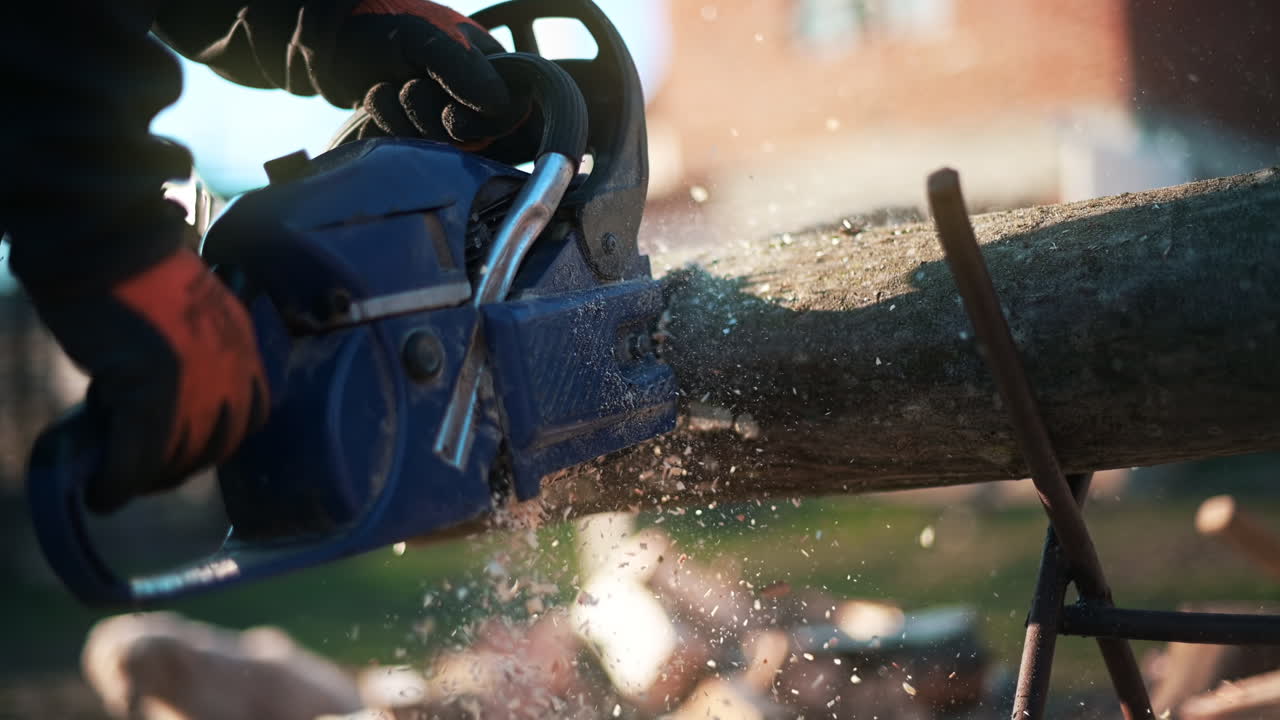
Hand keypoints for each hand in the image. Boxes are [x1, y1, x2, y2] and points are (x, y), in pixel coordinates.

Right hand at [35, 249, 266, 512]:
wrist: (103, 241)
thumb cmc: (132, 266)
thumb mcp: (186, 309)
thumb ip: (191, 348)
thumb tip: (165, 387)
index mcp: (242, 342)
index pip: (252, 413)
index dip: (220, 439)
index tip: (187, 446)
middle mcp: (231, 367)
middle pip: (218, 444)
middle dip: (182, 465)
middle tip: (145, 471)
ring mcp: (196, 383)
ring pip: (179, 457)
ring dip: (149, 478)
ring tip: (120, 479)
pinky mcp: (152, 394)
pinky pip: (139, 458)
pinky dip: (118, 483)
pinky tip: (100, 492)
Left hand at [333, 0, 526, 146]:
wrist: (328, 35)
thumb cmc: (383, 23)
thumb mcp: (426, 38)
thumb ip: (464, 70)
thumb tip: (502, 108)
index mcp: (488, 67)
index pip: (508, 115)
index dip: (479, 123)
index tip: (450, 112)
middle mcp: (470, 95)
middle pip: (470, 138)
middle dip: (430, 117)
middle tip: (408, 86)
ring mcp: (440, 115)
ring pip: (436, 147)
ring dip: (403, 121)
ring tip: (384, 89)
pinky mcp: (411, 131)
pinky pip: (407, 149)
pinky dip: (386, 129)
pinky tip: (376, 104)